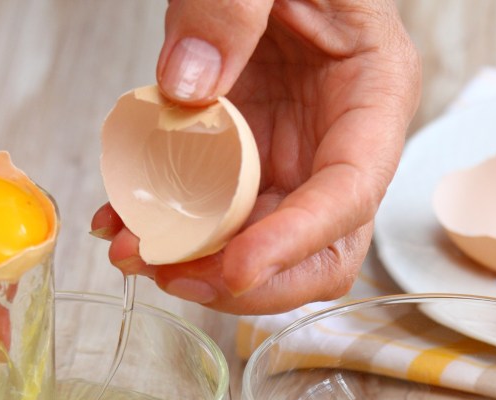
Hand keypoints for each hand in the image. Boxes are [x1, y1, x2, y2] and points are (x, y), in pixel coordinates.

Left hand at [92, 0, 419, 313]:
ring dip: (198, 262)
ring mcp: (290, 153)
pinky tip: (121, 222)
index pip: (349, 193)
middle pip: (319, 248)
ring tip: (129, 251)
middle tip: (172, 272)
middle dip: (249, 278)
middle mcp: (338, 139)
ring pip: (260, 241)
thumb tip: (186, 91)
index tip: (235, 268)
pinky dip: (170, 227)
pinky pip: (214, 210)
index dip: (296, 241)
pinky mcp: (246, 152)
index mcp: (374, 91)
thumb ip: (233, 5)